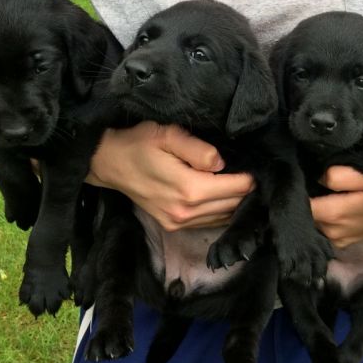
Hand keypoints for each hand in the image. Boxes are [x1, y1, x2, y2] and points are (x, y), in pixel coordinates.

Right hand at [89, 121, 253, 230]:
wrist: (110, 163)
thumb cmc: (139, 144)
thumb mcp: (168, 135)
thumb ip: (199, 149)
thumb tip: (221, 162)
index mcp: (189, 189)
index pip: (238, 188)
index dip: (249, 176)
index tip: (252, 164)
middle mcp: (186, 212)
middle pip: (234, 205)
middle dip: (245, 190)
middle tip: (249, 173)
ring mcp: (179, 222)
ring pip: (224, 217)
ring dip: (235, 203)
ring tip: (238, 184)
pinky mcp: (173, 226)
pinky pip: (209, 223)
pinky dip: (220, 212)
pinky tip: (222, 197)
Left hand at [310, 166, 362, 248]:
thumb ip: (338, 176)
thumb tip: (317, 178)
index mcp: (334, 213)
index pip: (303, 205)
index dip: (301, 193)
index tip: (305, 181)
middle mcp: (332, 230)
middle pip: (308, 214)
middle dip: (309, 201)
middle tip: (318, 187)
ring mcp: (337, 239)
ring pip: (315, 222)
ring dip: (318, 211)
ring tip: (329, 197)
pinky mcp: (342, 243)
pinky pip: (324, 230)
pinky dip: (325, 221)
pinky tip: (336, 209)